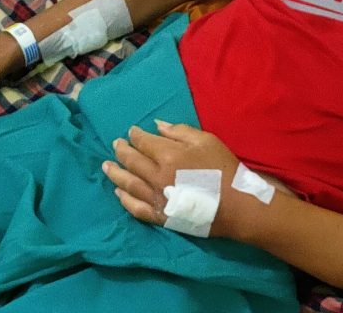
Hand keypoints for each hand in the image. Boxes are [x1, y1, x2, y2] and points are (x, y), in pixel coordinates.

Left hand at [102, 120, 246, 237]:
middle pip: (132, 161)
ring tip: (106, 166)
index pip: (144, 142)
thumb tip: (156, 126)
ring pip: (128, 184)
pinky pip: (135, 208)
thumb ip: (179, 131)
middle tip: (115, 145)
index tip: (130, 132)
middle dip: (121, 151)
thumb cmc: (224, 168)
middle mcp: (156, 176)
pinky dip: (124, 200)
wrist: (236, 205)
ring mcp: (156, 198)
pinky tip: (118, 193)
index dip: (135, 136)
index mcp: (168, 155)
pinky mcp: (160, 216)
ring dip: (115, 173)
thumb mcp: (206, 141)